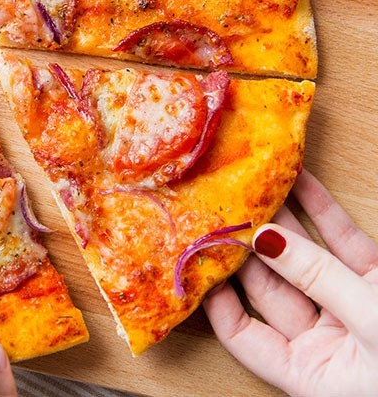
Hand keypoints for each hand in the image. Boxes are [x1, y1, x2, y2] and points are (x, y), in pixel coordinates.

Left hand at [203, 170, 377, 396]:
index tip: (194, 250)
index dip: (215, 293)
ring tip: (249, 179)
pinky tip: (296, 180)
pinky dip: (321, 212)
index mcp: (312, 375)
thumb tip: (263, 238)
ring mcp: (355, 310)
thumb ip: (320, 280)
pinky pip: (344, 245)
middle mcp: (326, 345)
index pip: (243, 334)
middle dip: (243, 244)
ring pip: (304, 259)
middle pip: (269, 288)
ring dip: (279, 217)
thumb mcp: (374, 326)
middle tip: (216, 201)